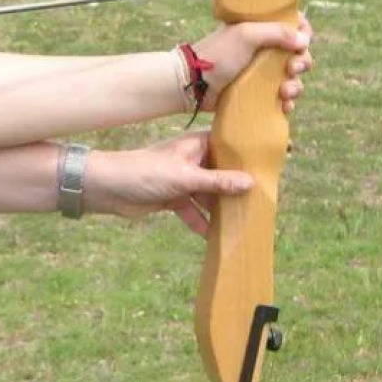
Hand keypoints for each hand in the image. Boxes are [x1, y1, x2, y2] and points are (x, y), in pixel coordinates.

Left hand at [83, 133, 253, 237]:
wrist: (105, 187)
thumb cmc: (143, 172)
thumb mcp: (184, 177)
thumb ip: (217, 181)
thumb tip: (251, 183)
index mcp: (196, 144)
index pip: (230, 144)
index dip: (250, 152)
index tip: (276, 159)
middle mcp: (193, 160)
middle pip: (224, 173)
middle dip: (240, 186)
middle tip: (267, 199)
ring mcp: (183, 180)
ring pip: (210, 195)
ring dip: (223, 208)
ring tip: (246, 222)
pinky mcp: (173, 198)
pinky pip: (194, 211)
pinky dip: (202, 223)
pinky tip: (215, 238)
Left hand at [190, 11, 313, 113]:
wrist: (192, 85)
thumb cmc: (216, 56)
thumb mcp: (245, 35)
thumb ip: (276, 32)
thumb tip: (304, 40)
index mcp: (260, 29)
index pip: (291, 24)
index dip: (303, 31)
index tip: (304, 40)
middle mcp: (263, 49)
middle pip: (297, 53)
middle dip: (302, 61)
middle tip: (292, 67)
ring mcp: (260, 72)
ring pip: (292, 78)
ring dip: (296, 85)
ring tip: (285, 91)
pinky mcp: (257, 93)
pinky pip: (281, 98)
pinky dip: (287, 102)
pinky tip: (284, 106)